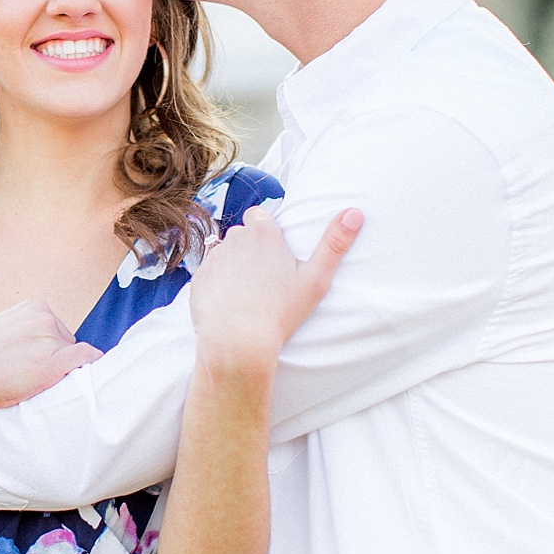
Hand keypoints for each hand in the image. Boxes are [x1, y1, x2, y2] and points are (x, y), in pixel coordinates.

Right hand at [0, 299, 101, 411]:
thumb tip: (35, 345)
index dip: (44, 349)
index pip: (55, 330)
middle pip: (66, 342)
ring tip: (29, 381)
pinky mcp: (55, 362)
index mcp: (33, 307)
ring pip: (72, 356)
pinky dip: (89, 365)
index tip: (28, 363)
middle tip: (25, 374)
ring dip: (59, 370)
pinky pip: (87, 359)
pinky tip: (84, 375)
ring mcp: (51, 339)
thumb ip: (20, 331)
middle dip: (52, 357)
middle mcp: (45, 318)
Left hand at [189, 206, 362, 365]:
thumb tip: (355, 212)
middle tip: (267, 277)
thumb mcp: (316, 278)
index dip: (267, 231)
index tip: (276, 252)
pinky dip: (218, 284)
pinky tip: (232, 303)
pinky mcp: (199, 279)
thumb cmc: (280, 311)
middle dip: (252, 248)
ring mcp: (213, 258)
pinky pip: (210, 275)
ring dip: (234, 265)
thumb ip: (335, 243)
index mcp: (263, 232)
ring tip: (250, 292)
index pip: (260, 215)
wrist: (237, 341)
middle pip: (243, 234)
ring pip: (225, 253)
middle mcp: (234, 238)